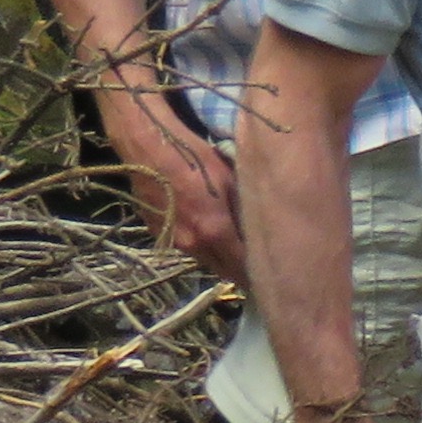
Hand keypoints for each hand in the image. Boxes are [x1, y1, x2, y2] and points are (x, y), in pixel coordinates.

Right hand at [105, 83, 244, 276]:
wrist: (147, 149)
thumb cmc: (194, 159)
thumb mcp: (230, 180)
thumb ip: (244, 210)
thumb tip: (262, 229)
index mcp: (214, 231)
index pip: (241, 265)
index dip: (258, 271)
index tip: (274, 273)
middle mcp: (193, 244)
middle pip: (223, 268)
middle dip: (240, 270)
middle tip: (259, 266)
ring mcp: (172, 241)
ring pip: (204, 259)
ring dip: (219, 258)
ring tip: (235, 250)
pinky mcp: (158, 234)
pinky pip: (187, 248)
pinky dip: (200, 246)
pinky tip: (208, 234)